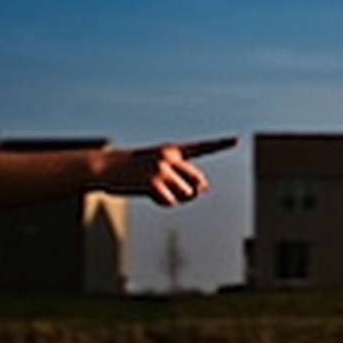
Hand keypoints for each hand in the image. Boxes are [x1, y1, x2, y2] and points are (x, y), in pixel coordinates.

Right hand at [97, 137, 236, 206]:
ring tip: (153, 189)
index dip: (220, 144)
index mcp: (173, 150)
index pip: (201, 147)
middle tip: (167, 189)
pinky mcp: (154, 181)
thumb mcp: (158, 170)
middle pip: (197, 181)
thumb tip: (204, 189)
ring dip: (173, 198)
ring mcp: (163, 168)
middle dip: (189, 192)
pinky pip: (170, 202)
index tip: (237, 139)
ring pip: (186, 194)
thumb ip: (182, 177)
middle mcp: (171, 157)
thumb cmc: (133, 171)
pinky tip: (146, 193)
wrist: (106, 168)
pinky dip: (161, 203)